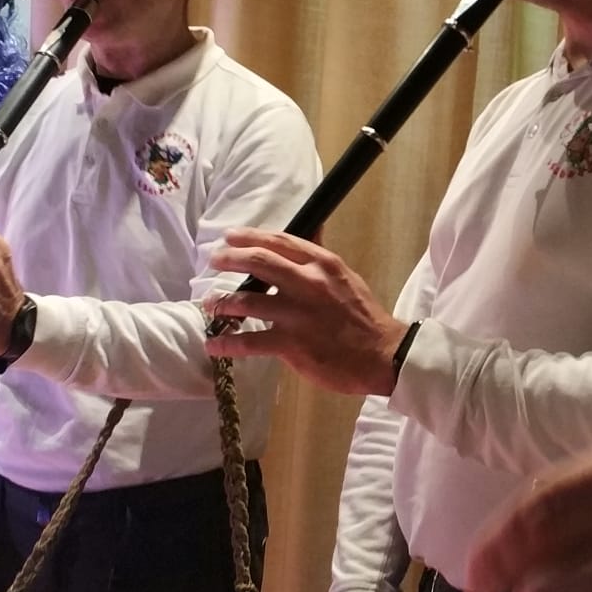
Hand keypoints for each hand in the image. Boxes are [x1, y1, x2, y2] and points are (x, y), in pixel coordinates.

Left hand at [205, 229, 409, 396]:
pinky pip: (250, 341)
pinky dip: (228, 342)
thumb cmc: (362, 317)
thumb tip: (306, 236)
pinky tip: (215, 344)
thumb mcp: (345, 278)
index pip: (280, 241)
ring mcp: (298, 314)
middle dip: (230, 259)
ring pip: (248, 301)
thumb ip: (319, 262)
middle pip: (259, 262)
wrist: (381, 354)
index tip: (230, 236)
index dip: (250, 236)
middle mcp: (308, 283)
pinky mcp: (292, 344)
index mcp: (323, 264)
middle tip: (215, 260)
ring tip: (210, 304)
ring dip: (222, 302)